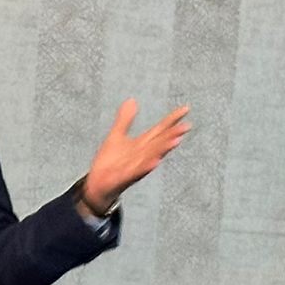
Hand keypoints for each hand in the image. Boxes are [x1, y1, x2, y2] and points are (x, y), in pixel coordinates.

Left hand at [80, 100, 190, 216]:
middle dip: (173, 134)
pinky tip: (155, 161)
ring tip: (177, 140)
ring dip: (164, 149)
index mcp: (142, 144)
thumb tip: (131, 100)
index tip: (186, 108)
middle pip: (160, 142)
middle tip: (186, 126)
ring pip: (153, 156)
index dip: (172, 119)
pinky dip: (147, 167)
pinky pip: (138, 172)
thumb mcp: (117, 136)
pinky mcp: (125, 177)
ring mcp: (136, 166)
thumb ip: (125, 119)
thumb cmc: (110, 162)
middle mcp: (143, 155)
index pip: (161, 129)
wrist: (98, 184)